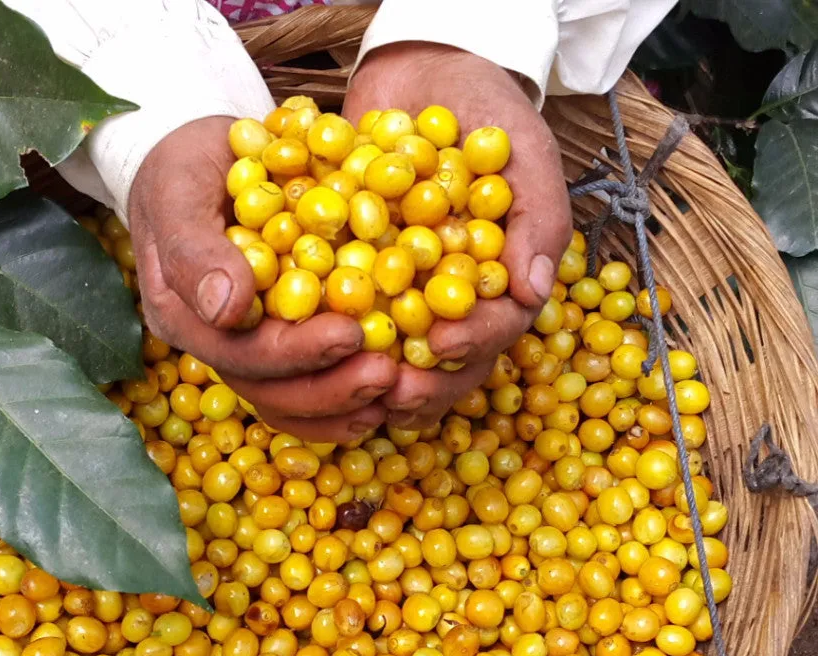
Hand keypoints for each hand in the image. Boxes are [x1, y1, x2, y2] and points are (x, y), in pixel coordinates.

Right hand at [128, 116, 396, 440]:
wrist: (199, 158)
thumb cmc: (183, 167)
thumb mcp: (178, 190)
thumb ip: (195, 251)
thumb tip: (226, 311)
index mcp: (184, 317)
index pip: (241, 353)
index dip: (297, 352)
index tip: (351, 333)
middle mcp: (215, 345)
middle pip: (271, 392)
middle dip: (331, 389)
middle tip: (387, 373)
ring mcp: (248, 349)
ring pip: (294, 399)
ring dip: (346, 402)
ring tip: (396, 390)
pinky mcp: (281, 341)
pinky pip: (314, 382)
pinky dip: (351, 392)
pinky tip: (392, 394)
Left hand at [344, 43, 572, 428]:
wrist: (422, 75)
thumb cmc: (486, 113)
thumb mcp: (525, 153)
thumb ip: (537, 218)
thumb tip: (534, 290)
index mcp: (499, 285)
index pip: (496, 330)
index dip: (473, 342)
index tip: (443, 344)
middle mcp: (453, 304)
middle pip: (448, 367)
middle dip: (423, 385)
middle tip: (392, 390)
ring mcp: (405, 300)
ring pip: (398, 363)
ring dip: (376, 383)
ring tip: (351, 387)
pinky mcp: (359, 287)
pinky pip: (347, 328)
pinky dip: (331, 345)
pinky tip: (309, 354)